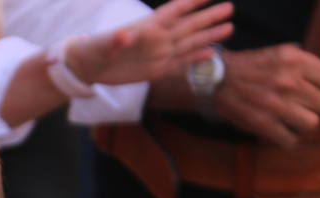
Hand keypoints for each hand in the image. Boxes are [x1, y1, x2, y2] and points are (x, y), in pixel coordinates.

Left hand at [67, 0, 234, 86]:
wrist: (89, 66)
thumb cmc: (94, 50)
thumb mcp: (103, 45)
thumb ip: (115, 40)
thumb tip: (123, 36)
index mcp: (147, 28)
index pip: (174, 11)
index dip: (191, 1)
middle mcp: (157, 39)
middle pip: (188, 25)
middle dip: (208, 17)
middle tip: (230, 7)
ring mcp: (158, 54)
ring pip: (189, 43)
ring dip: (208, 36)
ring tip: (229, 27)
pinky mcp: (156, 69)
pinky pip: (181, 63)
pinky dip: (196, 57)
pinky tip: (211, 53)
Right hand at [213, 44, 319, 146]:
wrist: (216, 81)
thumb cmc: (254, 68)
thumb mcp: (285, 57)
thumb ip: (319, 67)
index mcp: (295, 61)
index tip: (308, 90)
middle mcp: (288, 81)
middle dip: (313, 107)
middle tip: (298, 106)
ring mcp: (275, 104)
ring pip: (310, 124)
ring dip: (302, 125)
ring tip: (291, 120)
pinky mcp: (263, 124)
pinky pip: (289, 141)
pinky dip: (287, 140)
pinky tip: (279, 133)